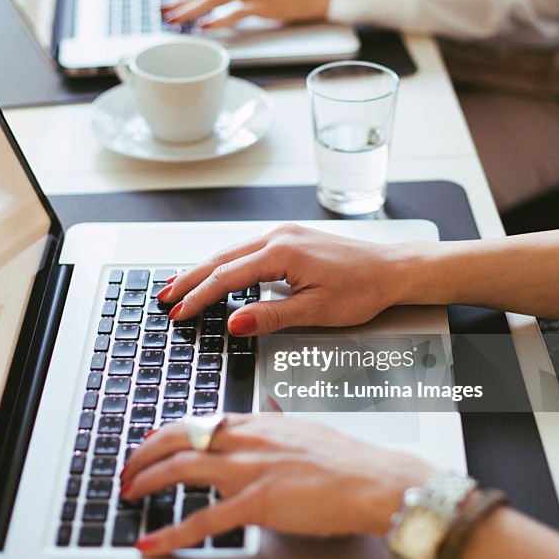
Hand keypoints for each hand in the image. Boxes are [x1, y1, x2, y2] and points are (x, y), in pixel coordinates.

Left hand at [121, 414, 435, 554]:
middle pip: (181, 437)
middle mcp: (249, 439)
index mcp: (259, 422)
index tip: (149, 443)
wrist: (373, 479)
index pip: (200, 420)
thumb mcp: (306, 427)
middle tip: (127, 470)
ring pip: (183, 468)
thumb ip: (280, 420)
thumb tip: (269, 407)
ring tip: (128, 493)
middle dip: (145, 454)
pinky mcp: (259, 503)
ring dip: (147, 481)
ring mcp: (251, 469)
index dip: (166, 433)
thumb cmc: (347, 459)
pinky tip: (153, 544)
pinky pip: (205, 520)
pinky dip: (172, 533)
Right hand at [157, 224, 420, 333]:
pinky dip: (227, 264)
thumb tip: (234, 323)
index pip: (228, 277)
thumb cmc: (363, 289)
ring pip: (233, 252)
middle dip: (190, 278)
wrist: (393, 269)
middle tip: (164, 297)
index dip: (200, 297)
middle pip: (222, 259)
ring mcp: (285, 235)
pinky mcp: (292, 239)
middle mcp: (279, 237)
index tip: (179, 312)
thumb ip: (271, 316)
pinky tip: (218, 274)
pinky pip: (248, 250)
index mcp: (282, 252)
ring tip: (181, 287)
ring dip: (205, 270)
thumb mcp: (316, 311)